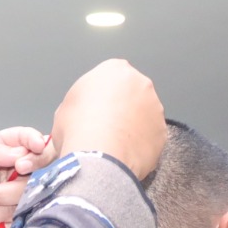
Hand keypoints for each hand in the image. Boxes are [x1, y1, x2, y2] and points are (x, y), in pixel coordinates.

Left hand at [0, 126, 51, 227]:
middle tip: (19, 167)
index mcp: (7, 148)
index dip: (36, 140)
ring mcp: (22, 193)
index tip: (36, 147)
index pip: (30, 138)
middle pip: (41, 165)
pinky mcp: (20, 215)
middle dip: (32, 167)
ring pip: (28, 192)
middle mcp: (19, 169)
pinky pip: (17, 215)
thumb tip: (22, 152)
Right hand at [49, 60, 166, 181]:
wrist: (99, 156)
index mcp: (115, 70)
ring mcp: (155, 109)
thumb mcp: (65, 108)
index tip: (95, 109)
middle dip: (122, 108)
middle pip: (132, 94)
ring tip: (114, 144)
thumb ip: (81, 103)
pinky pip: (151, 138)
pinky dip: (141, 145)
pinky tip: (125, 155)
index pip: (111, 77)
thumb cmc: (78, 129)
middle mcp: (141, 84)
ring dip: (134, 127)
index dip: (102, 96)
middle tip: (106, 127)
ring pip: (144, 116)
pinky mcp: (162, 133)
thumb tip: (82, 115)